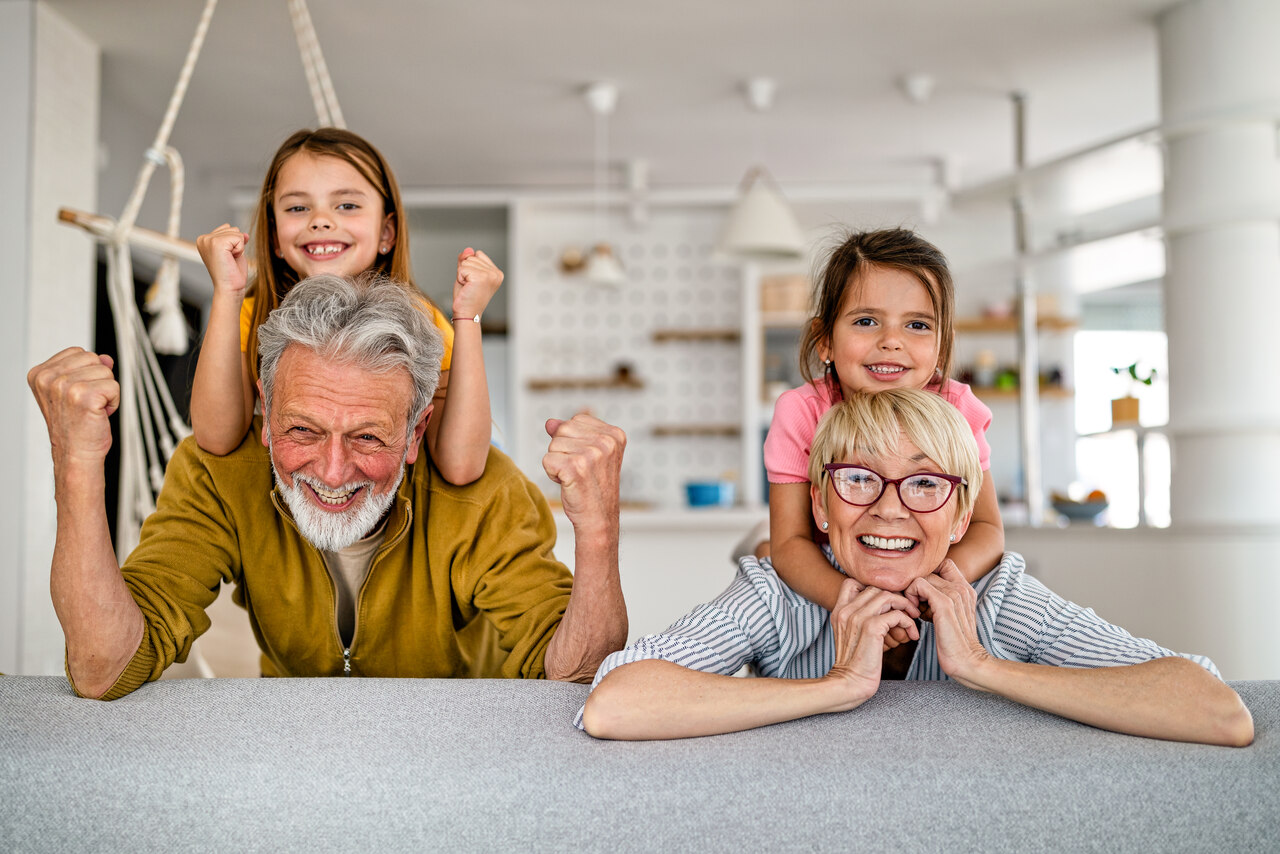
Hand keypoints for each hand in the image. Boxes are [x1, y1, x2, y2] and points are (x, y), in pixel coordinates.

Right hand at [27, 348, 119, 467]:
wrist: (76, 454)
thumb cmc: (75, 427)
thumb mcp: (75, 391)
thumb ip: (88, 370)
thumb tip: (106, 358)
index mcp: (40, 374)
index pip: (79, 352)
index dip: (86, 373)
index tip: (77, 395)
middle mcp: (49, 379)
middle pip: (94, 359)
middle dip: (99, 381)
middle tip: (87, 404)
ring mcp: (64, 386)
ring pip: (106, 371)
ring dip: (107, 392)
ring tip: (92, 410)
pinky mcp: (84, 396)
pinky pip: (115, 387)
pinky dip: (114, 402)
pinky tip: (100, 414)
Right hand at [196, 224, 248, 296]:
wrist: (230, 288)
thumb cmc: (231, 273)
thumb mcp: (233, 251)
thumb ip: (236, 239)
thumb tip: (245, 234)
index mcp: (204, 240)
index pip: (228, 228)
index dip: (234, 244)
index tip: (226, 257)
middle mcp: (203, 238)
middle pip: (233, 229)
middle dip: (236, 245)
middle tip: (229, 260)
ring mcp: (208, 240)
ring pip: (236, 232)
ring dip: (238, 248)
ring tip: (230, 259)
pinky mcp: (216, 243)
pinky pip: (239, 238)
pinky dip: (240, 250)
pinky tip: (232, 259)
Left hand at [453, 248, 503, 318]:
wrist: (466, 314)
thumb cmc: (467, 297)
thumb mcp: (466, 274)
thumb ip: (467, 260)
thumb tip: (468, 250)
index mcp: (496, 272)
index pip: (478, 255)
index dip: (470, 266)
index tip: (473, 282)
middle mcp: (496, 273)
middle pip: (472, 257)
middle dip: (465, 270)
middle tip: (469, 286)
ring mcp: (490, 275)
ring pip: (466, 262)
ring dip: (462, 275)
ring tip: (468, 287)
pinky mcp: (481, 277)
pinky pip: (462, 269)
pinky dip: (460, 278)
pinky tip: (466, 288)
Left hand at [541, 413, 625, 536]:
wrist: (599, 518)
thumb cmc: (594, 488)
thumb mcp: (588, 454)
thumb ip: (571, 434)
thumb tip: (550, 422)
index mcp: (614, 434)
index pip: (575, 420)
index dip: (573, 441)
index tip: (587, 460)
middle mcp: (606, 442)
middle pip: (562, 430)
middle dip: (563, 451)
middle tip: (579, 470)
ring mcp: (591, 454)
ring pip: (553, 445)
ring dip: (557, 463)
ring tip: (575, 477)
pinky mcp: (575, 467)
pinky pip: (547, 460)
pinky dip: (552, 474)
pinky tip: (568, 483)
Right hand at [824, 579, 919, 708]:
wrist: (848, 684)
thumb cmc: (855, 664)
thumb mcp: (851, 636)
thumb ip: (859, 619)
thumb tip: (884, 610)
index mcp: (839, 611)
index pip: (853, 582)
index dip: (874, 587)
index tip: (889, 602)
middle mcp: (846, 611)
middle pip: (875, 588)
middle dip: (896, 597)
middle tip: (909, 611)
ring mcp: (857, 618)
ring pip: (887, 597)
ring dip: (905, 607)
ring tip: (913, 619)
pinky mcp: (871, 628)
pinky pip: (896, 615)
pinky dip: (908, 622)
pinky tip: (911, 634)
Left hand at [907, 560, 989, 685]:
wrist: (967, 661)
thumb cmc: (954, 641)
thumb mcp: (949, 614)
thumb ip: (941, 599)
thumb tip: (921, 591)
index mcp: (965, 588)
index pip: (943, 563)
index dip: (928, 575)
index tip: (922, 595)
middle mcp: (962, 587)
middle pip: (928, 570)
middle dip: (917, 587)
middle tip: (917, 606)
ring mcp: (954, 594)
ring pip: (920, 576)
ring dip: (912, 593)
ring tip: (918, 611)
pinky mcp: (944, 603)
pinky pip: (918, 585)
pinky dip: (911, 597)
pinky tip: (915, 614)